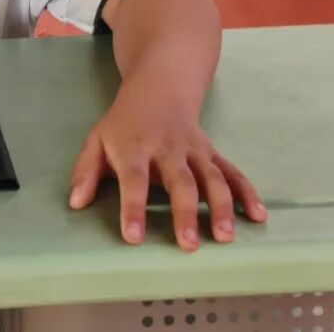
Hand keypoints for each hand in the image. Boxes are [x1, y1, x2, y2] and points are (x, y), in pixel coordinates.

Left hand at [68, 80, 266, 250]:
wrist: (159, 89)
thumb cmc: (124, 124)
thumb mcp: (97, 140)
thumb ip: (86, 172)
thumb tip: (75, 203)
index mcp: (135, 147)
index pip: (134, 180)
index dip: (133, 208)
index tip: (133, 237)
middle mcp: (168, 149)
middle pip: (180, 182)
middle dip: (185, 214)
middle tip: (188, 245)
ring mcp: (194, 151)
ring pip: (212, 178)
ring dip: (221, 207)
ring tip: (224, 237)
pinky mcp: (212, 153)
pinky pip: (232, 172)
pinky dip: (248, 193)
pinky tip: (258, 216)